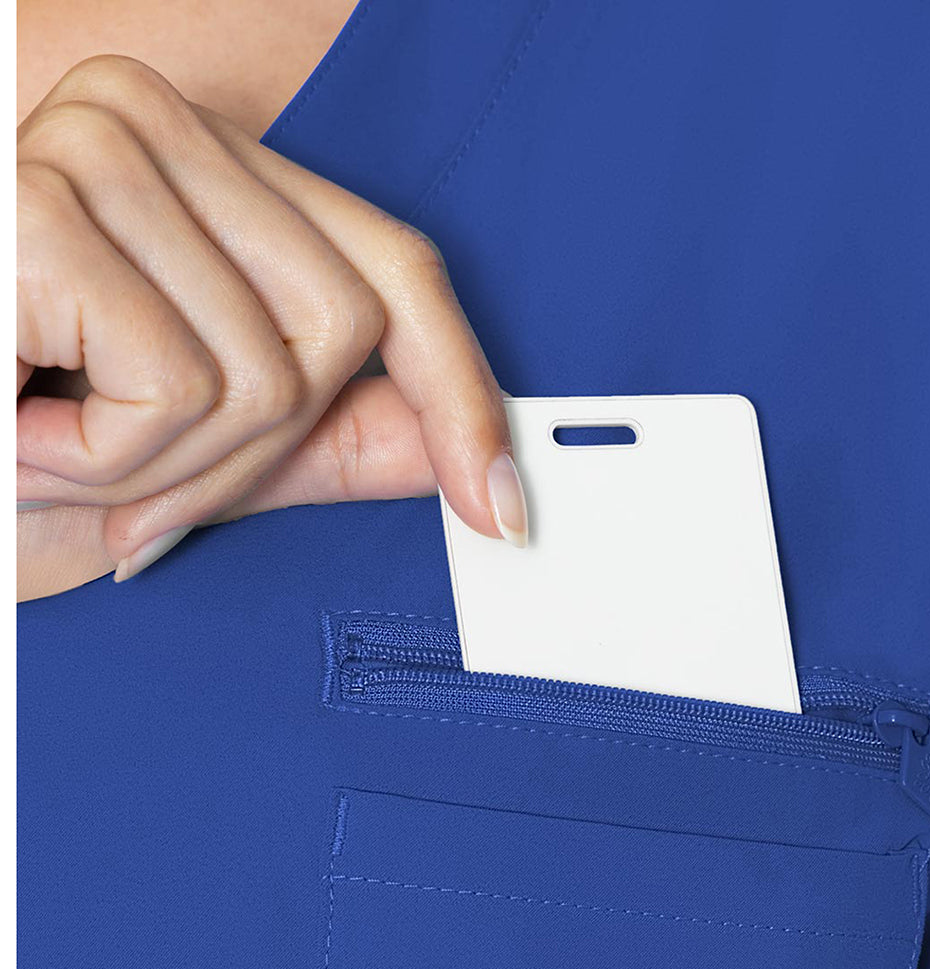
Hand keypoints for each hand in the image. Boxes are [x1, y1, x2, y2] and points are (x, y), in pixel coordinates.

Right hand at [16, 54, 527, 601]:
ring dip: (160, 471)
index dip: (460, 392)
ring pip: (270, 375)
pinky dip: (106, 464)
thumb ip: (309, 441)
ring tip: (52, 445)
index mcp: (189, 165)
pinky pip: (182, 390)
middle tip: (129, 481)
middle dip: (243, 458)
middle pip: (342, 332)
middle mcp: (144, 121)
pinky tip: (24, 430)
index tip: (499, 504)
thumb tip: (439, 445)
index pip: (390, 268)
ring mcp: (89, 148)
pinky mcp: (41, 211)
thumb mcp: (175, 460)